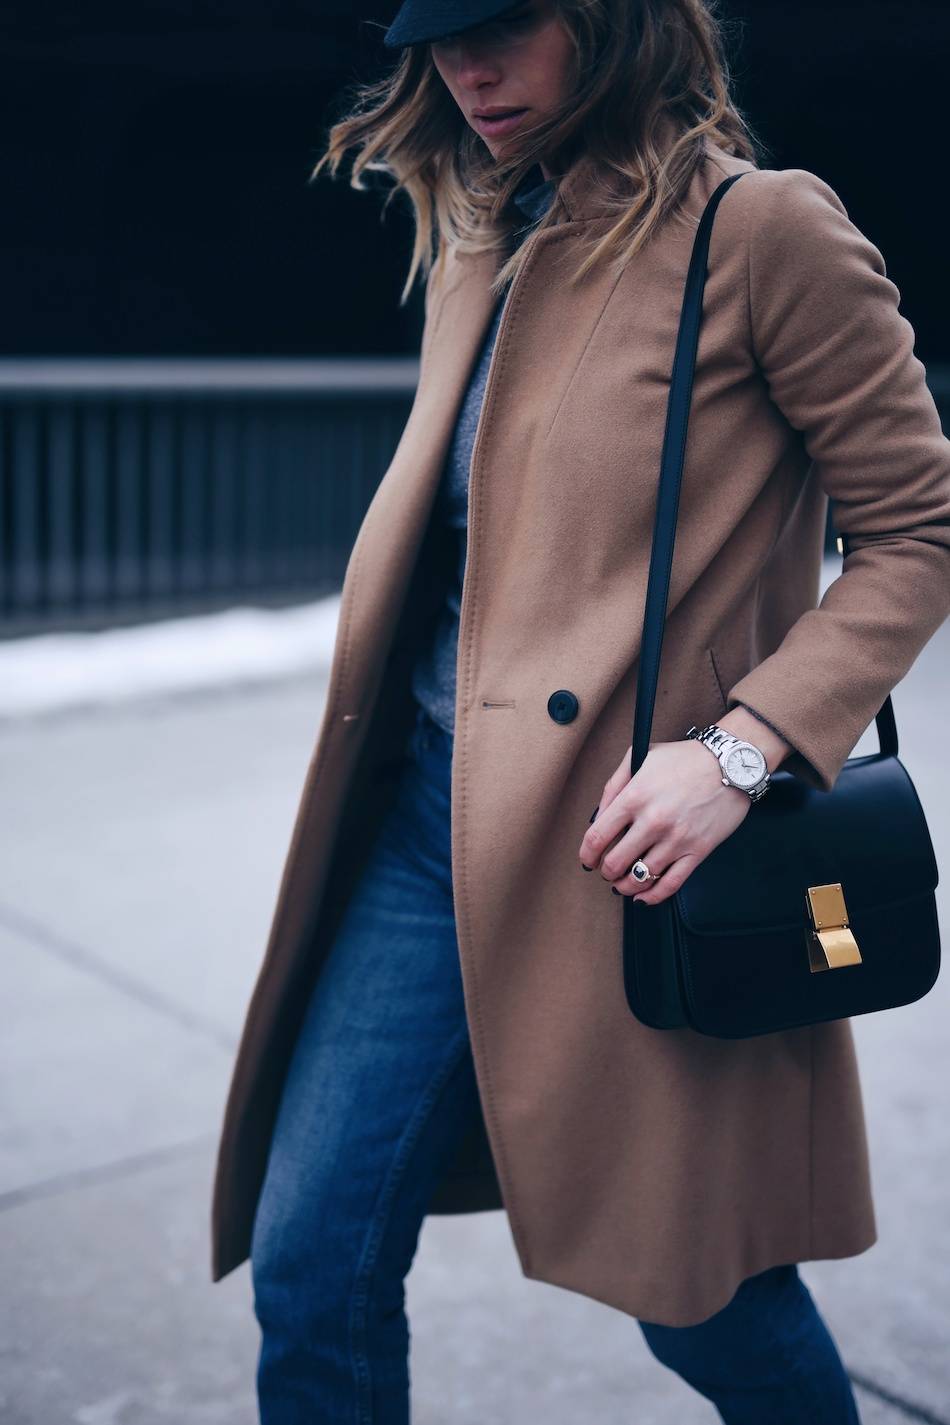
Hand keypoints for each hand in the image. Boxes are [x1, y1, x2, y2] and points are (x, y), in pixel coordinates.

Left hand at [578, 738, 751, 904]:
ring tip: (621, 884)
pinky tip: (643, 896)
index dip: (586, 855)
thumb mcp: (640, 757)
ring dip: (625, 886)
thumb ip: (614, 785)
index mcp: (634, 797)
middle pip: (615, 863)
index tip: (587, 860)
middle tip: (606, 870)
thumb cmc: (684, 758)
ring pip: (640, 877)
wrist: (730, 763)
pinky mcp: (698, 851)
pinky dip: (653, 896)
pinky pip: (671, 884)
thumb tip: (598, 817)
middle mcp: (653, 821)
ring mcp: (676, 839)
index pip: (597, 837)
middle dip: (606, 871)